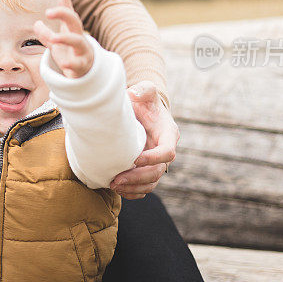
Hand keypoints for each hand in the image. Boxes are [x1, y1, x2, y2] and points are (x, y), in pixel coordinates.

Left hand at [33, 0, 93, 78]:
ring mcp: (81, 51)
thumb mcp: (57, 42)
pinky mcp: (81, 65)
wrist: (84, 72)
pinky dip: (71, 63)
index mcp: (71, 29)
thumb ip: (46, 32)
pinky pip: (77, 63)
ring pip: (77, 41)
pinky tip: (64, 63)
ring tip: (53, 38)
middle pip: (74, 21)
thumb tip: (36, 23)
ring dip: (65, 38)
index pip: (68, 11)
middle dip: (63, 14)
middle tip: (48, 12)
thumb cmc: (70, 53)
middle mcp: (78, 37)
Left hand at [110, 81, 178, 199]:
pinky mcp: (147, 169)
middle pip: (157, 172)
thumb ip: (143, 89)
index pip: (167, 152)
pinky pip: (145, 187)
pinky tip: (119, 190)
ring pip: (151, 183)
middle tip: (117, 179)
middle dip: (138, 178)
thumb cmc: (144, 101)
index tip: (134, 159)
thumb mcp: (145, 90)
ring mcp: (156, 162)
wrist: (142, 110)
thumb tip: (134, 94)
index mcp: (168, 134)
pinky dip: (133, 192)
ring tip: (114, 185)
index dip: (153, 158)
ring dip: (133, 187)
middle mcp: (165, 150)